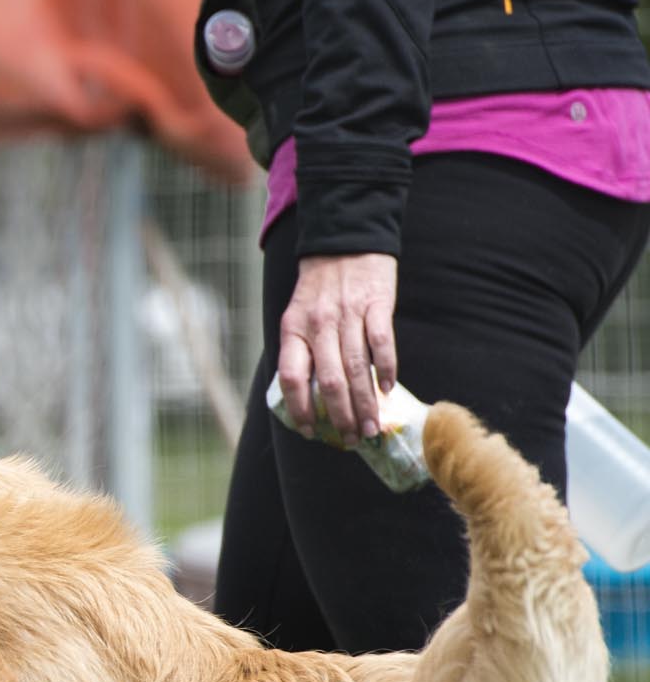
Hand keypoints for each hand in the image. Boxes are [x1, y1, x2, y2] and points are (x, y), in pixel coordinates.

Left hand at [278, 253, 398, 443]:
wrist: (345, 243)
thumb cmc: (320, 289)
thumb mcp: (297, 317)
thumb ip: (301, 351)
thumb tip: (307, 396)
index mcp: (293, 331)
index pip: (292, 378)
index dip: (300, 408)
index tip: (310, 430)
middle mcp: (319, 325)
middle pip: (329, 381)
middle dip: (341, 416)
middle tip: (351, 438)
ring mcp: (349, 315)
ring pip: (357, 368)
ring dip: (366, 402)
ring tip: (371, 427)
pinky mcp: (377, 305)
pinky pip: (382, 343)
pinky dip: (387, 368)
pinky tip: (389, 389)